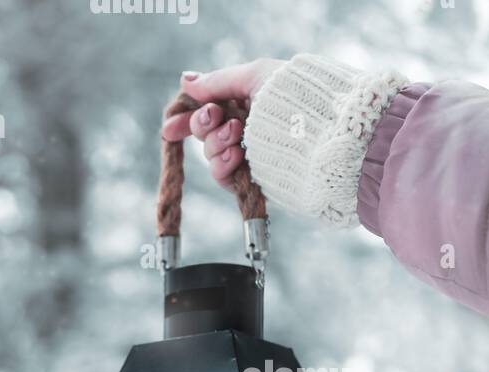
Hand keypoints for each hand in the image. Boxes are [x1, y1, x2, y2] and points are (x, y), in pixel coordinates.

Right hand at [160, 61, 283, 189]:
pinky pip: (221, 175)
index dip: (185, 120)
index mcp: (246, 101)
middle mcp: (245, 127)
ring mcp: (247, 153)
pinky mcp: (250, 177)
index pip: (206, 110)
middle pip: (203, 132)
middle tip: (213, 118)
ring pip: (209, 153)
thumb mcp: (254, 77)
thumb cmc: (293, 97)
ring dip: (216, 143)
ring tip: (236, 136)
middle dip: (202, 125)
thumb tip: (185, 79)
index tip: (170, 128)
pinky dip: (223, 166)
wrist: (319, 134)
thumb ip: (217, 81)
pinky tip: (235, 157)